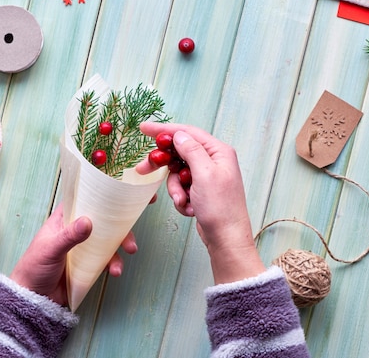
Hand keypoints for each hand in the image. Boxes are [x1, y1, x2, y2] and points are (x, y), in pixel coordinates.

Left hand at [10, 204, 137, 305]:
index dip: (103, 195)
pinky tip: (114, 271)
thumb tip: (88, 221)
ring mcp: (84, 248)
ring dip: (119, 249)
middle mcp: (77, 230)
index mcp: (65, 219)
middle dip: (120, 228)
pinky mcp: (89, 265)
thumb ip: (69, 236)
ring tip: (123, 260)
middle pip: (104, 221)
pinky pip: (107, 260)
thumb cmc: (34, 267)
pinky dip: (114, 264)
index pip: (86, 200)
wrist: (32, 298)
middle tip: (129, 238)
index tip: (123, 193)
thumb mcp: (50, 249)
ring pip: (109, 241)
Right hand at [137, 122, 265, 283]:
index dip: (164, 130)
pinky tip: (190, 209)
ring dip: (175, 189)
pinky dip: (181, 198)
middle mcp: (213, 161)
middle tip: (143, 170)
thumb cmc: (221, 208)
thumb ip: (191, 150)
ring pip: (177, 174)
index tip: (144, 128)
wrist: (226, 239)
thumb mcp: (204, 174)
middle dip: (164, 165)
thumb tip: (179, 134)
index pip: (187, 133)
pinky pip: (181, 188)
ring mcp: (206, 177)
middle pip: (179, 153)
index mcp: (218, 152)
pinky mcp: (200, 191)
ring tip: (183, 201)